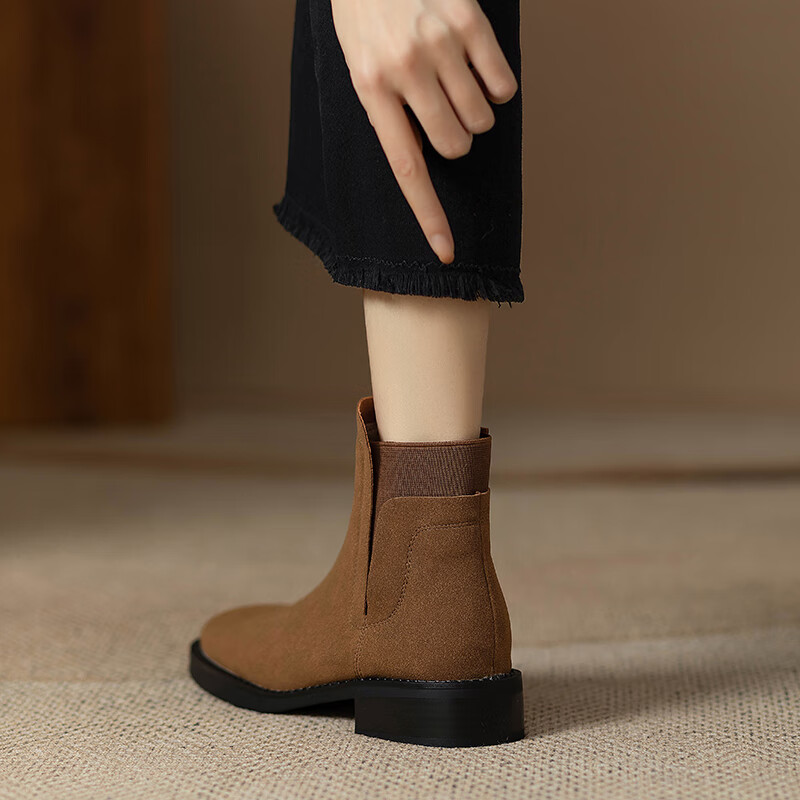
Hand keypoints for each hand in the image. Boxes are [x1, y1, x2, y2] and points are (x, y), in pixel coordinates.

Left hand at [330, 0, 517, 262]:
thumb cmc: (366, 15)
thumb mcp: (360, 66)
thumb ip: (388, 113)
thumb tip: (425, 158)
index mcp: (371, 88)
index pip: (407, 168)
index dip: (429, 215)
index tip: (446, 252)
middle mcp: (405, 68)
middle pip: (456, 146)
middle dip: (457, 140)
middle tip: (442, 110)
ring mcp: (438, 42)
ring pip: (482, 120)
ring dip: (476, 113)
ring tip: (455, 81)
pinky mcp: (469, 19)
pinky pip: (503, 85)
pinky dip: (498, 87)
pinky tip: (476, 64)